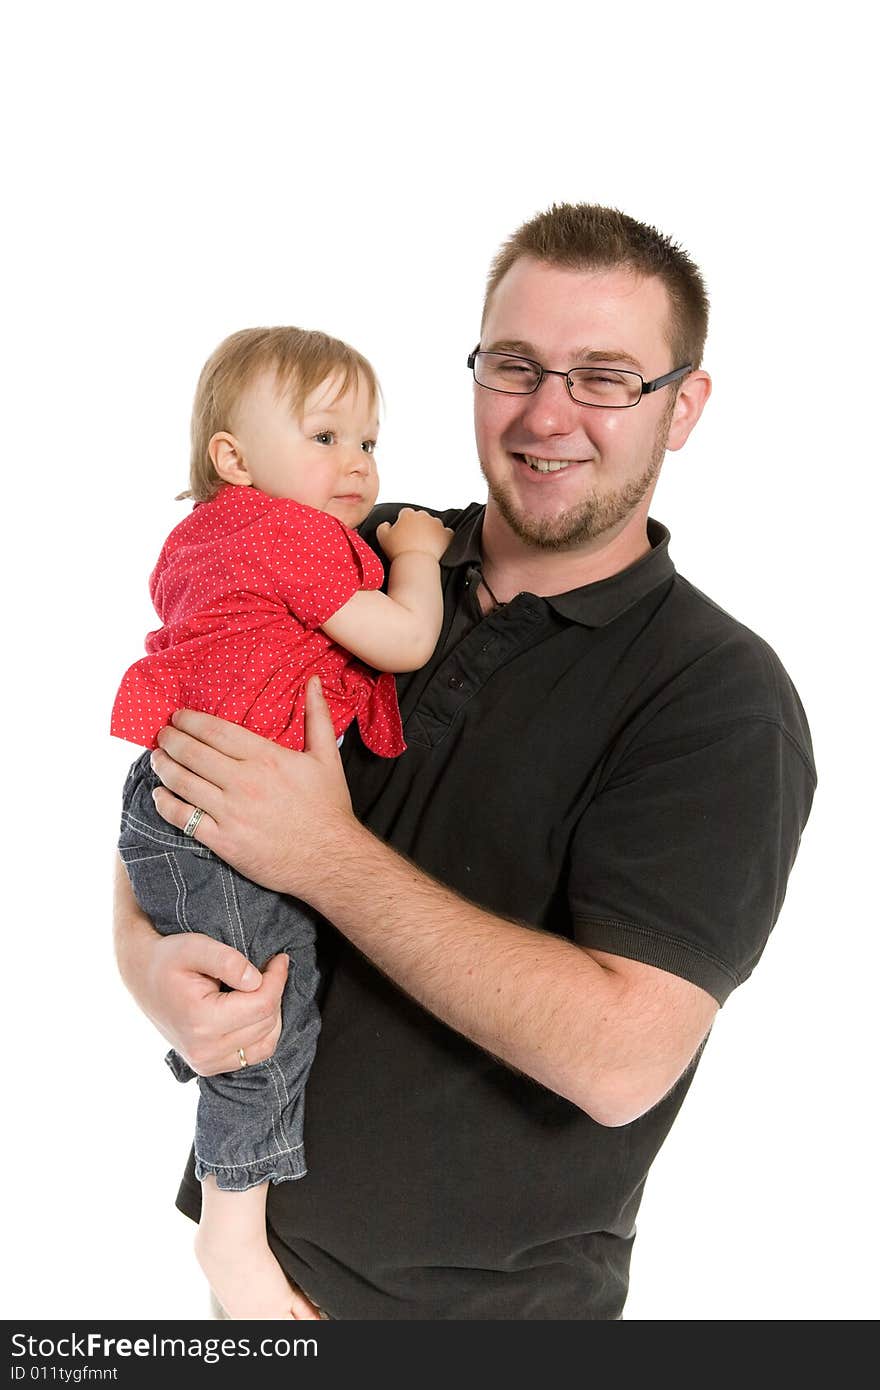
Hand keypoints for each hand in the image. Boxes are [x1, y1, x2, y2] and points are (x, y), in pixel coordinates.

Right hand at [115, 863, 288, 1074]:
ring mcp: (206, 1064)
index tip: (279, 958)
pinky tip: (252, 1008)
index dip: (277, 978)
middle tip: (268, 968)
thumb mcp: (194, 946)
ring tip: (259, 988)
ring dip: (271, 1013)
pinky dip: (262, 1031)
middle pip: (266, 1023)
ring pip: (266, 1042)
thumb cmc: (167, 958)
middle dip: (274, 992)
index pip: (262, 1005)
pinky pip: (255, 1054)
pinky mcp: (210, 1067)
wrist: (142, 977)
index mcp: (200, 1023)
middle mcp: (204, 1051)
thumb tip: (257, 980)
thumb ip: (227, 960)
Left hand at [150, 679, 353, 898]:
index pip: (216, 731)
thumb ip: (317, 716)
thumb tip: (315, 681)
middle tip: (162, 734)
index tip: (178, 716)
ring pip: (183, 783)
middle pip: (193, 753)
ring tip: (156, 758)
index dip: (190, 721)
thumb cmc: (328, 808)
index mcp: (266, 758)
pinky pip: (184, 819)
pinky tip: (159, 796)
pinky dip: (165, 805)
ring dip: (163, 767)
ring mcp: (231, 813)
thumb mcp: (327, 757)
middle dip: (170, 739)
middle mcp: (244, 782)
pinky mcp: (223, 841)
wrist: (330, 859)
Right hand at [376, 507, 453, 561]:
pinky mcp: (448, 534)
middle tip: (413, 541)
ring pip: (434, 525)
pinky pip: (446, 534)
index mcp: (408, 514)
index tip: (403, 534)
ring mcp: (437, 524)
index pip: (405, 514)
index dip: (403, 524)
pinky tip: (436, 547)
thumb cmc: (399, 551)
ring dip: (430, 532)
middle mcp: (424, 516)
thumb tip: (386, 525)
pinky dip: (443, 539)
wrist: (416, 563)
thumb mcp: (382, 537)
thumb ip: (382, 527)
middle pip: (420, 518)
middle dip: (418, 527)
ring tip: (424, 546)